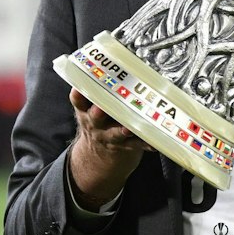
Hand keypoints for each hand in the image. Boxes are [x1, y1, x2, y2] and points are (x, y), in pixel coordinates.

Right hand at [69, 89, 147, 209]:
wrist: (98, 161)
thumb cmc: (100, 125)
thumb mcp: (89, 111)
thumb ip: (96, 93)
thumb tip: (105, 73)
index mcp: (86, 112)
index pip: (78, 101)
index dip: (78, 95)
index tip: (78, 90)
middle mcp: (97, 125)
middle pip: (96, 117)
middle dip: (99, 112)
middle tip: (102, 107)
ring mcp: (111, 138)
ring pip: (117, 132)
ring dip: (123, 129)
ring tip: (129, 127)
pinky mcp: (128, 147)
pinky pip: (138, 145)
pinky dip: (147, 143)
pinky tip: (155, 142)